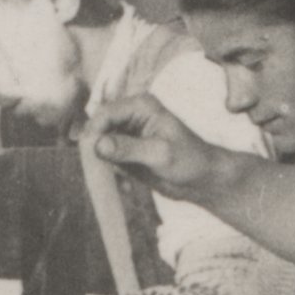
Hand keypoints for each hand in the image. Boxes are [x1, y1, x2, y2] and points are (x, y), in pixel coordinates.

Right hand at [91, 93, 229, 199]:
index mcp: (140, 106)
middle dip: (97, 151)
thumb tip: (98, 145)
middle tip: (104, 173)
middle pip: (97, 128)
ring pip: (99, 146)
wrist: (202, 180)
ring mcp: (126, 134)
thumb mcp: (159, 154)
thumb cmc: (189, 161)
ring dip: (104, 166)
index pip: (105, 113)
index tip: (92, 155)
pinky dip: (111, 174)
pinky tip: (126, 188)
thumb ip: (128, 148)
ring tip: (121, 183)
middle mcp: (130, 116)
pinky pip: (106, 161)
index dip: (94, 132)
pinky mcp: (125, 152)